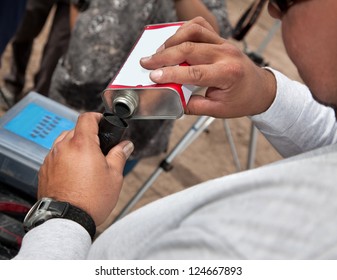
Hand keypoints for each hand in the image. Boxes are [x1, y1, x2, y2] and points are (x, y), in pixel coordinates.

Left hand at [38, 112, 133, 227]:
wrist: (66, 220)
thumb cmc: (91, 199)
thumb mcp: (114, 176)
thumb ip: (119, 155)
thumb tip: (125, 145)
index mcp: (82, 144)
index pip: (87, 118)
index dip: (97, 117)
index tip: (102, 122)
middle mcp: (63, 148)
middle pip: (75, 130)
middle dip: (88, 136)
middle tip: (99, 149)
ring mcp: (51, 159)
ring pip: (64, 142)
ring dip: (75, 146)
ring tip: (86, 163)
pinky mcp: (44, 170)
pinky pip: (55, 156)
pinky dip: (65, 158)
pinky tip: (74, 173)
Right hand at [140, 17, 275, 117]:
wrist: (260, 89)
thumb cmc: (241, 100)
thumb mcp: (217, 110)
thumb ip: (193, 106)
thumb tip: (172, 98)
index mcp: (227, 74)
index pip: (194, 72)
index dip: (171, 74)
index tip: (153, 76)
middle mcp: (226, 54)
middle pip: (189, 48)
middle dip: (164, 55)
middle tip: (146, 62)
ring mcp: (224, 43)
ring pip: (194, 30)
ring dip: (172, 39)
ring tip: (159, 52)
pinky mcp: (220, 39)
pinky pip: (201, 26)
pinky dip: (184, 29)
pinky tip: (175, 40)